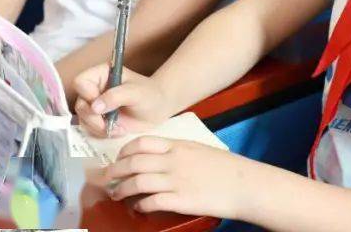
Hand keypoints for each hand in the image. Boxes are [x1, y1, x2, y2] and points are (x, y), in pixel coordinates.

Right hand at [74, 63, 171, 136]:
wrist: (158, 108)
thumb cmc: (149, 94)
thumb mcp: (135, 92)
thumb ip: (115, 96)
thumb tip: (95, 107)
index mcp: (101, 74)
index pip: (81, 82)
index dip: (87, 95)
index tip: (101, 105)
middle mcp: (95, 89)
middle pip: (80, 104)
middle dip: (93, 117)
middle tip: (108, 122)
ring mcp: (96, 105)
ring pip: (83, 119)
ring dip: (97, 127)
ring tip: (116, 127)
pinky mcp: (99, 119)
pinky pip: (90, 129)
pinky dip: (102, 133)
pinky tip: (117, 130)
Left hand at [106, 136, 252, 219]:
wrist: (245, 184)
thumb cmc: (226, 168)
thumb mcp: (200, 150)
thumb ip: (179, 152)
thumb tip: (160, 159)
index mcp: (179, 146)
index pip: (143, 143)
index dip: (124, 152)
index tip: (118, 159)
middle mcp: (174, 161)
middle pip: (133, 163)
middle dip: (114, 171)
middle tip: (105, 179)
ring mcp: (176, 180)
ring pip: (137, 182)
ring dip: (122, 189)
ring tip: (117, 195)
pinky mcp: (181, 200)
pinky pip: (152, 202)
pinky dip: (140, 205)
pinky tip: (138, 208)